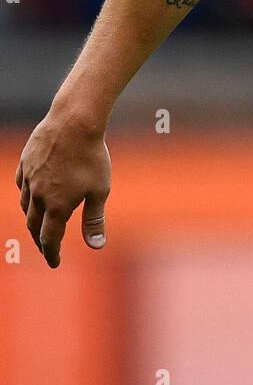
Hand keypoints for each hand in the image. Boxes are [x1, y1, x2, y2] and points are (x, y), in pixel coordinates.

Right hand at [15, 109, 111, 267]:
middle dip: (40, 240)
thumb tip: (96, 246)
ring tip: (39, 223)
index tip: (55, 263)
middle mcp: (38, 195)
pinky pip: (21, 183)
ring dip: (32, 218)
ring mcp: (29, 177)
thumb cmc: (92, 156)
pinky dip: (26, 194)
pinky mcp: (26, 161)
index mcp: (56, 206)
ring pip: (25, 205)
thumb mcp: (99, 191)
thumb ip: (94, 220)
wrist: (74, 121)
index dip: (52, 254)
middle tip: (47, 247)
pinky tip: (32, 193)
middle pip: (34, 225)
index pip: (49, 239)